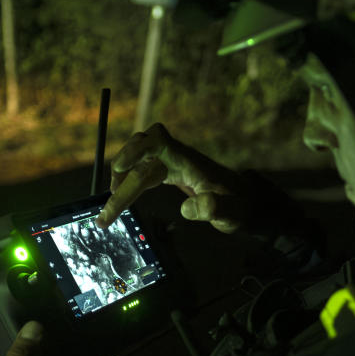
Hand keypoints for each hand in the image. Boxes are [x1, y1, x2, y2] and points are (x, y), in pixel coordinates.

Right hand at [96, 123, 250, 233]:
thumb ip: (213, 208)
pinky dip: (129, 182)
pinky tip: (121, 197)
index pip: (158, 141)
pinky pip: (143, 170)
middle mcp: (177, 158)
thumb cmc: (240, 206)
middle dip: (120, 182)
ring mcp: (173, 164)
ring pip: (138, 163)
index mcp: (189, 161)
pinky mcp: (170, 172)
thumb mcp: (231, 212)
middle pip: (140, 157)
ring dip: (121, 180)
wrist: (247, 202)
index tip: (119, 168)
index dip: (136, 149)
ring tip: (110, 208)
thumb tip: (188, 208)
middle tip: (106, 214)